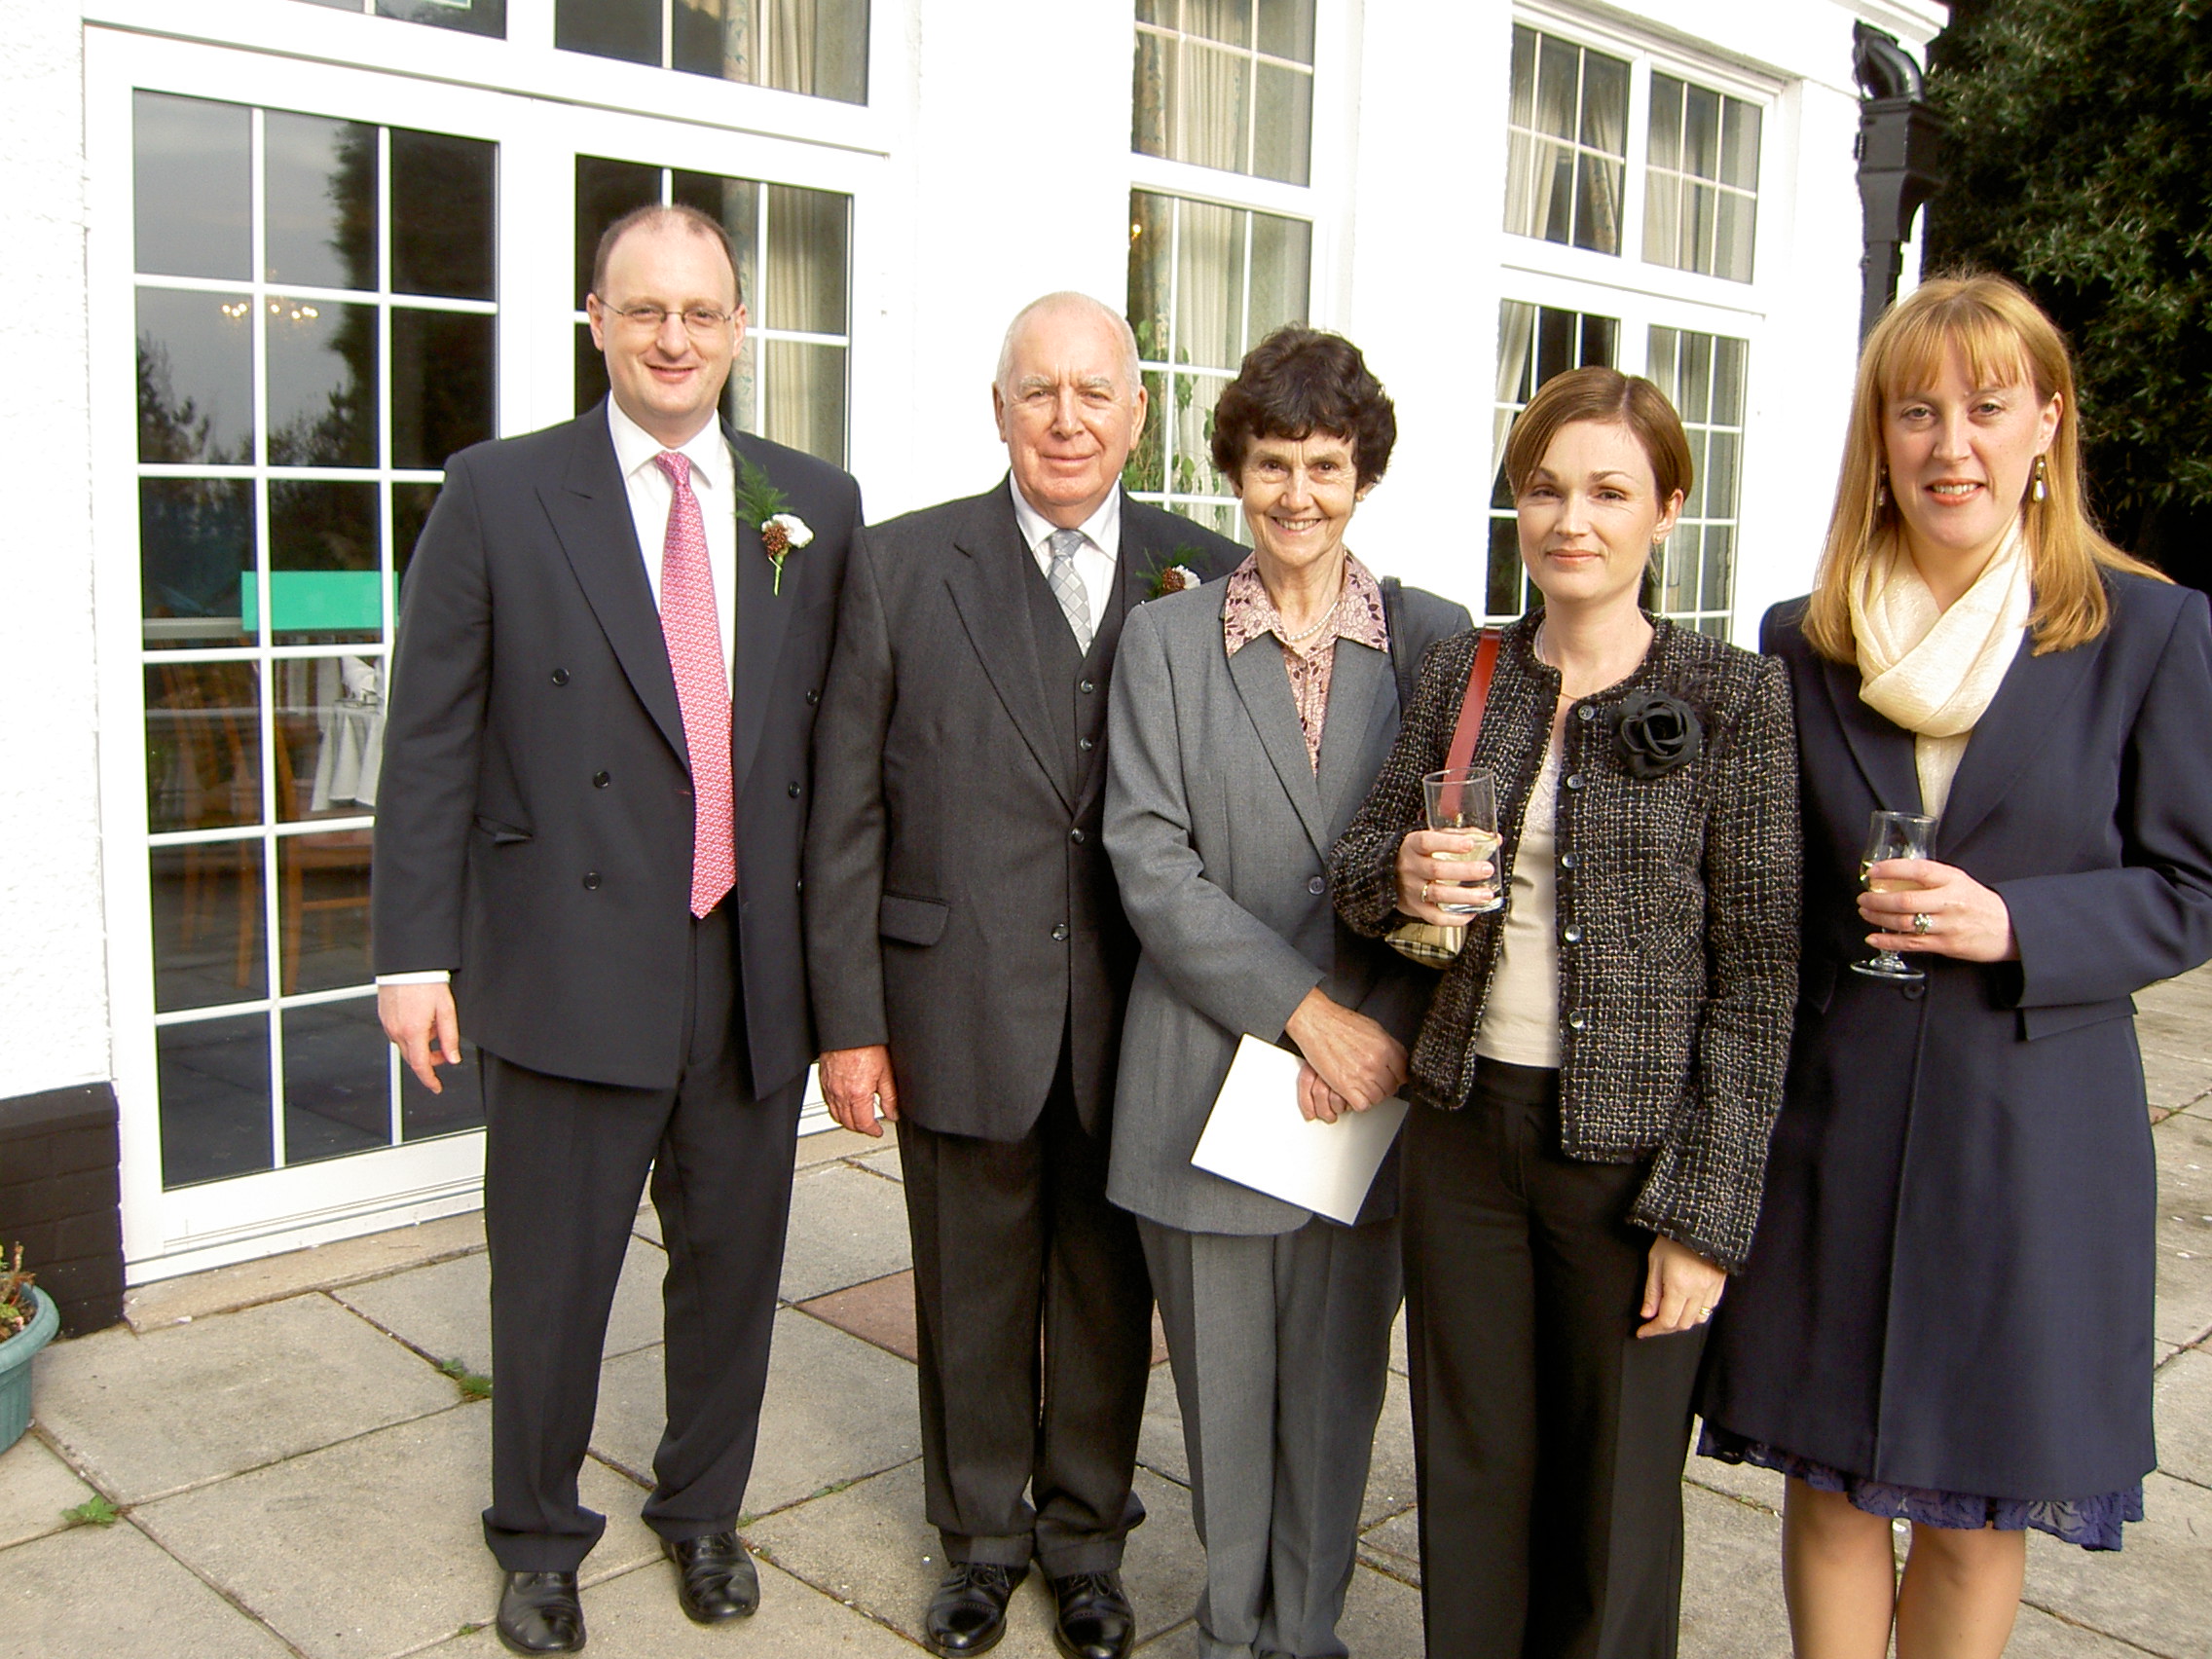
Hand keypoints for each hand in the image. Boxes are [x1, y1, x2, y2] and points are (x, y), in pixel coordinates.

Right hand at [378, 982, 460, 1093]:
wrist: (408, 965)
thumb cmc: (426, 983)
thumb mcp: (447, 1010)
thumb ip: (450, 1037)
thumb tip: (453, 1058)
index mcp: (413, 1031)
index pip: (420, 1065)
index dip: (429, 1079)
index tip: (436, 1087)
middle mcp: (397, 1030)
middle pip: (413, 1058)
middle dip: (430, 1059)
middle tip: (445, 1050)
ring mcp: (388, 1024)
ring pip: (406, 1046)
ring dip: (421, 1043)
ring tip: (433, 1024)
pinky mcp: (384, 1018)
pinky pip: (398, 1034)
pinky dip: (412, 1034)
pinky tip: (421, 1019)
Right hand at [819, 1044, 898, 1136]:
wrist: (849, 1029)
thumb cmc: (867, 1044)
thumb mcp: (886, 1071)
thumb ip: (890, 1096)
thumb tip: (892, 1112)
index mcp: (858, 1095)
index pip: (863, 1124)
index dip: (872, 1131)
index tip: (877, 1131)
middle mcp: (841, 1094)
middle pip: (848, 1122)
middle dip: (860, 1128)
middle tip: (870, 1127)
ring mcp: (830, 1087)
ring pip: (835, 1114)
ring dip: (847, 1120)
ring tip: (858, 1119)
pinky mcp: (824, 1080)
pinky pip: (828, 1102)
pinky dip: (836, 1108)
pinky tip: (844, 1104)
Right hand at [1284, 989, 1406, 1112]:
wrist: (1316, 1021)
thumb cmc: (1340, 1023)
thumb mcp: (1374, 1028)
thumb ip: (1390, 1046)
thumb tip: (1399, 1061)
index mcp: (1385, 1048)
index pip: (1403, 1074)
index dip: (1397, 1078)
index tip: (1391, 1078)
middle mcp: (1376, 1062)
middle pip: (1391, 1088)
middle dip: (1383, 1087)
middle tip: (1373, 1081)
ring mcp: (1361, 1075)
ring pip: (1377, 1098)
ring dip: (1370, 1095)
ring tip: (1362, 1086)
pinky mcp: (1345, 1085)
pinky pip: (1362, 1105)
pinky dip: (1359, 1103)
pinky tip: (1354, 1093)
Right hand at [1394, 829, 1495, 925]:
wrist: (1390, 875)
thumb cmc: (1419, 854)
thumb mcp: (1432, 839)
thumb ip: (1460, 836)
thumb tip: (1494, 839)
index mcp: (1412, 845)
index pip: (1427, 842)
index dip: (1449, 843)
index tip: (1470, 843)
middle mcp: (1410, 867)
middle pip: (1436, 869)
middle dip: (1465, 870)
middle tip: (1487, 869)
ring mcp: (1412, 889)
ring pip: (1438, 894)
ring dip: (1465, 896)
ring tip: (1486, 894)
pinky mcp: (1415, 908)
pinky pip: (1435, 918)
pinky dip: (1455, 918)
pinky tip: (1472, 912)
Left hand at [1638, 1235, 1725, 1337]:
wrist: (1701, 1218)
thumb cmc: (1673, 1236)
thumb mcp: (1655, 1260)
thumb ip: (1652, 1290)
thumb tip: (1647, 1314)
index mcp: (1680, 1287)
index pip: (1667, 1321)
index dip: (1653, 1330)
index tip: (1642, 1332)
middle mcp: (1698, 1291)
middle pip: (1683, 1324)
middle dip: (1666, 1328)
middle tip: (1652, 1324)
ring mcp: (1712, 1288)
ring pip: (1699, 1318)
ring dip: (1683, 1322)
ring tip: (1669, 1315)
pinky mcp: (1720, 1282)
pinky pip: (1711, 1306)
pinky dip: (1698, 1312)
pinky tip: (1688, 1305)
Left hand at [1858, 858, 2018, 962]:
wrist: (2009, 928)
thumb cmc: (1978, 902)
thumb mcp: (1959, 881)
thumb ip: (1931, 878)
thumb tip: (1892, 875)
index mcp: (1953, 880)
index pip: (1919, 871)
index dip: (1891, 870)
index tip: (1872, 872)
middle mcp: (1950, 901)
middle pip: (1905, 900)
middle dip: (1877, 899)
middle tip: (1864, 897)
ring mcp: (1948, 925)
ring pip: (1905, 922)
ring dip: (1878, 917)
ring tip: (1866, 912)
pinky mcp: (1946, 945)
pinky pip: (1911, 943)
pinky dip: (1888, 940)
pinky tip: (1873, 937)